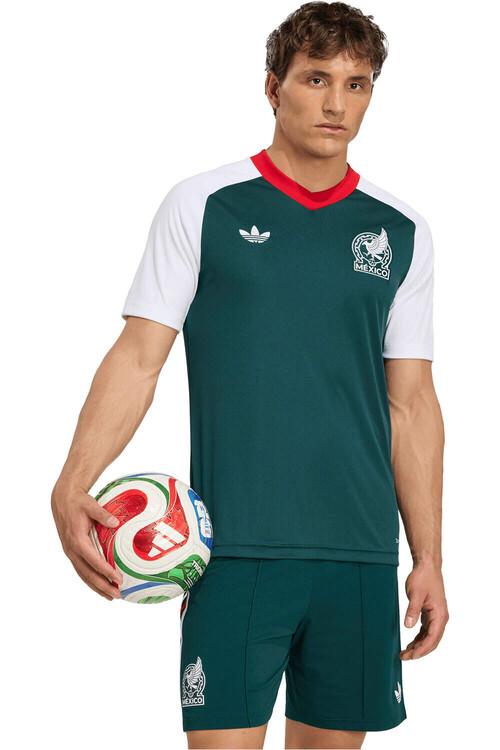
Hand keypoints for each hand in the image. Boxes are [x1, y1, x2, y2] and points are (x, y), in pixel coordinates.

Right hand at [51, 483, 123, 600]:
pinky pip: (80, 570)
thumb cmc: (78, 502)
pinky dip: (89, 580)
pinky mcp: (71, 552)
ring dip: (96, 587)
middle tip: (117, 595)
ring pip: (83, 575)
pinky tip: (98, 586)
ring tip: (110, 596)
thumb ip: (103, 515)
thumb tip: (116, 522)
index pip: (94, 561)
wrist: (62, 500)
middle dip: (103, 586)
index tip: (118, 579)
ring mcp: (70, 552)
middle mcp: (72, 550)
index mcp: (77, 540)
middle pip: (88, 574)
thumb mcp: (90, 505)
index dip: (106, 571)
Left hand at [400, 562, 448, 659]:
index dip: (422, 649)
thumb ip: (413, 610)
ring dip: (418, 646)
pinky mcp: (430, 614)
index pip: (432, 638)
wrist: (427, 566)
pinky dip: (419, 638)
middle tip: (404, 657)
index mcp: (440, 615)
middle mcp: (440, 618)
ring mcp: (436, 616)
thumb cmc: (423, 578)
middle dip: (419, 651)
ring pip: (428, 637)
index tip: (411, 656)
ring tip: (404, 653)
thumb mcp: (416, 594)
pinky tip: (410, 643)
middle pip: (431, 641)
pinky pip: (426, 630)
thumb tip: (408, 626)